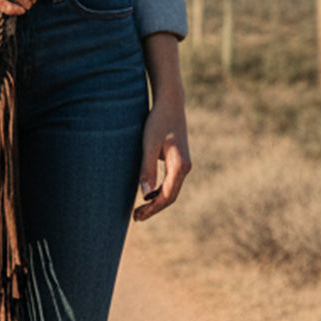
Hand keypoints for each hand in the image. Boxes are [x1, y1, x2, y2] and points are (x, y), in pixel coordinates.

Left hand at [133, 92, 190, 221]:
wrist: (170, 103)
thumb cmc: (158, 121)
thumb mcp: (149, 144)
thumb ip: (147, 169)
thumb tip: (144, 195)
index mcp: (180, 166)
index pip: (167, 196)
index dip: (152, 208)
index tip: (137, 216)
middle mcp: (185, 167)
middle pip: (170, 196)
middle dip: (154, 208)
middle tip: (136, 217)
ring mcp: (183, 165)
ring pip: (171, 190)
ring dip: (156, 201)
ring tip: (139, 210)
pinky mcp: (178, 161)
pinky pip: (170, 182)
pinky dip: (159, 191)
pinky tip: (147, 194)